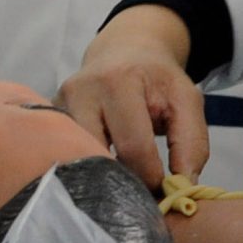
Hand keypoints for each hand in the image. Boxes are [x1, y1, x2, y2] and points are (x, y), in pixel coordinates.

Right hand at [59, 6, 206, 189]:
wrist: (124, 49)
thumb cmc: (156, 78)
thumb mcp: (186, 100)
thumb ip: (192, 144)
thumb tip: (182, 188)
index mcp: (119, 82)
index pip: (133, 147)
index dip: (151, 177)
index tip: (162, 189)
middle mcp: (82, 91)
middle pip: (99, 157)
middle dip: (123, 183)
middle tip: (141, 193)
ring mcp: (59, 104)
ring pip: (77, 160)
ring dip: (101, 177)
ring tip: (121, 182)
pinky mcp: (49, 116)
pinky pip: (64, 154)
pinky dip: (85, 167)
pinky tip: (101, 168)